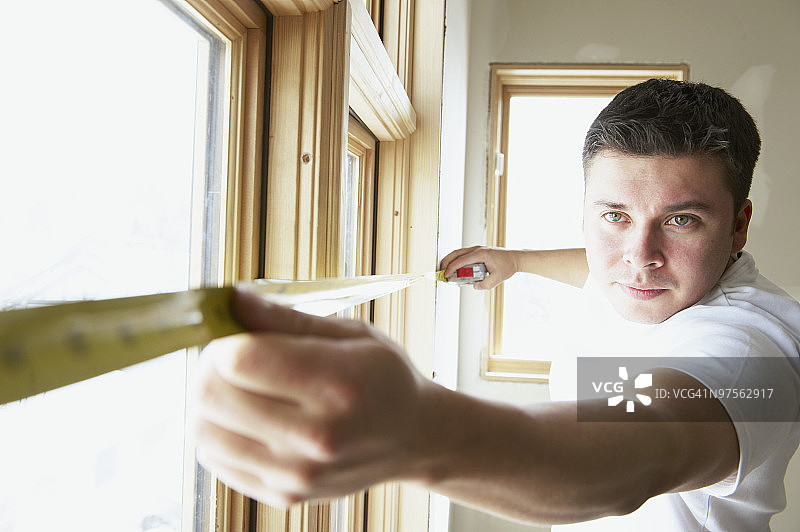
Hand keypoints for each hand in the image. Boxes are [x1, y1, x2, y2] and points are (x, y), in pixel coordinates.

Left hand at [189, 288, 430, 505]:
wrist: (412, 437)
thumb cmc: (383, 377)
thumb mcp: (350, 334)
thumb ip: (287, 319)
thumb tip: (234, 300)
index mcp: (337, 384)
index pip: (239, 359)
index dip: (225, 338)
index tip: (238, 333)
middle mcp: (316, 436)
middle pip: (210, 395)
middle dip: (209, 366)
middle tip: (233, 357)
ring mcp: (296, 473)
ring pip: (202, 431)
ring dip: (208, 401)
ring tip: (239, 388)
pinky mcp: (282, 495)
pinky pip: (213, 459)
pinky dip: (218, 432)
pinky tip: (247, 417)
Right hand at [439, 246, 517, 289]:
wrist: (515, 258)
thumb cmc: (507, 266)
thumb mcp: (497, 278)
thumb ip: (485, 284)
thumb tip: (474, 286)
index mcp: (480, 254)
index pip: (461, 260)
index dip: (451, 268)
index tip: (446, 275)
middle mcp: (477, 249)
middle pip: (456, 253)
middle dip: (446, 262)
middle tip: (441, 272)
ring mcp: (477, 249)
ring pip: (458, 252)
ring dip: (450, 260)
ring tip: (445, 270)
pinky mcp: (478, 251)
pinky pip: (463, 254)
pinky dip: (457, 259)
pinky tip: (455, 267)